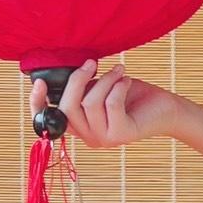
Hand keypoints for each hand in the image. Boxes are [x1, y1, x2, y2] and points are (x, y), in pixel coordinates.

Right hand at [30, 57, 175, 149]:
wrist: (165, 108)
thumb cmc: (131, 95)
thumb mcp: (100, 89)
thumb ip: (83, 87)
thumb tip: (70, 71)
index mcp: (78, 126)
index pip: (47, 121)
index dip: (38, 104)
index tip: (39, 82)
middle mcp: (88, 137)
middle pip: (68, 107)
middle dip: (78, 79)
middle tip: (92, 63)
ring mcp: (104, 139)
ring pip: (90, 103)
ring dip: (105, 80)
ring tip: (119, 71)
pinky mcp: (122, 134)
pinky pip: (111, 104)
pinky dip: (118, 86)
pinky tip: (127, 80)